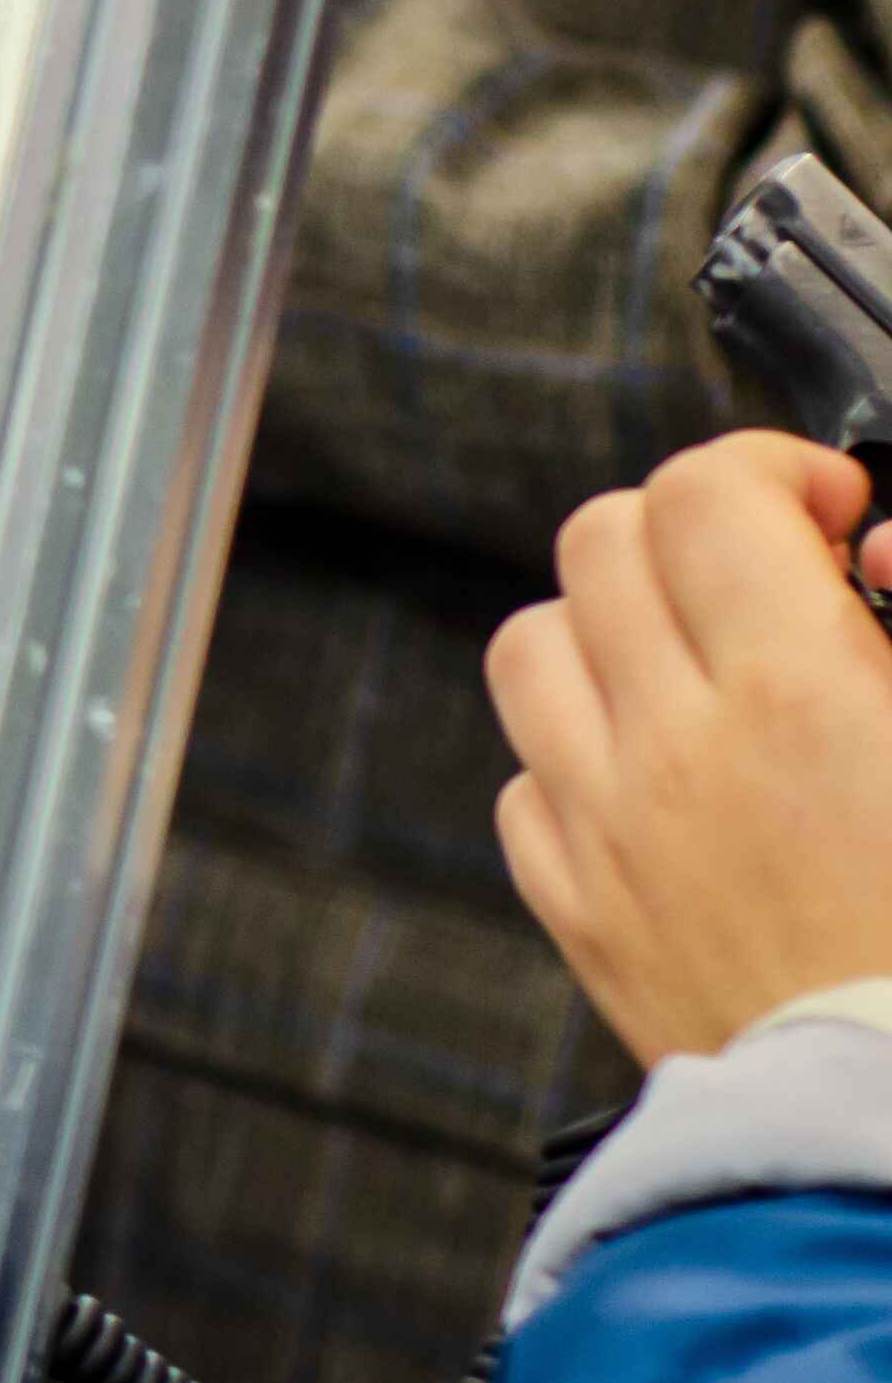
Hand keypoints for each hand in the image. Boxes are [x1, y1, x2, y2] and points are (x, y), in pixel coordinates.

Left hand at [488, 432, 891, 1064]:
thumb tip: (872, 543)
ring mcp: (606, 829)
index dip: (771, 472)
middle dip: (687, 531)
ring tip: (702, 664)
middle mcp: (672, 748)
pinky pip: (525, 781)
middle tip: (772, 574)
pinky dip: (580, 756)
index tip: (829, 511)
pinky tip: (668, 781)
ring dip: (609, 627)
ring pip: (533, 645)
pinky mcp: (581, 911)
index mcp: (795, 694)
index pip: (705, 494)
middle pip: (602, 543)